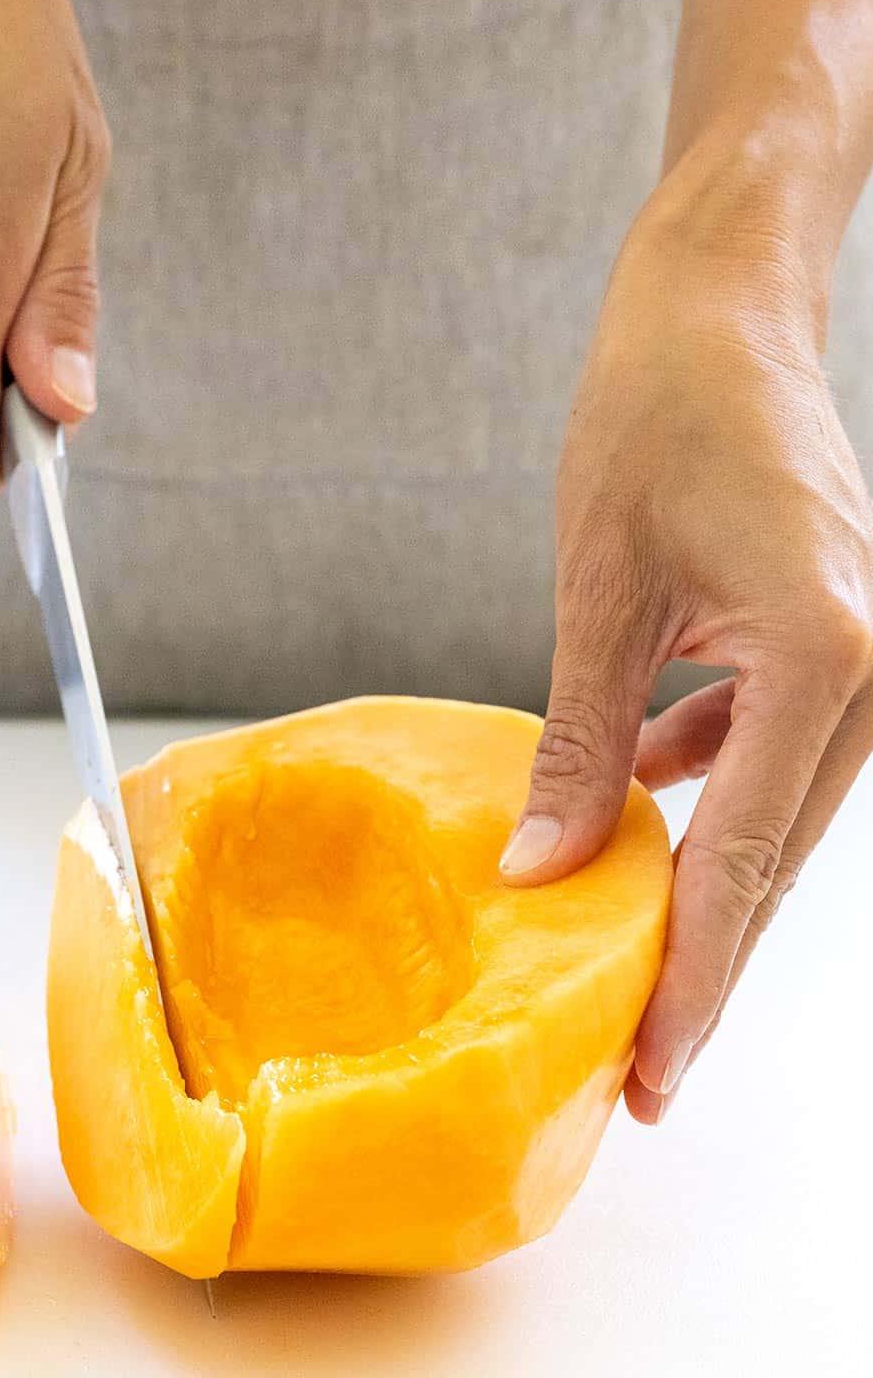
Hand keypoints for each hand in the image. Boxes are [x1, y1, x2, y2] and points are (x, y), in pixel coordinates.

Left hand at [499, 152, 872, 1120]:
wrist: (721, 302)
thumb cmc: (658, 411)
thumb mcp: (597, 587)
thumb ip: (579, 740)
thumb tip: (539, 872)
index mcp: (826, 659)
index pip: (746, 862)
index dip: (694, 979)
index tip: (650, 1075)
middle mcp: (871, 671)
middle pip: (777, 857)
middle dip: (703, 956)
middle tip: (636, 1066)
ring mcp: (864, 655)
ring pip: (776, 812)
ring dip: (706, 878)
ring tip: (629, 966)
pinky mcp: (830, 636)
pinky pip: (772, 747)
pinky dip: (710, 784)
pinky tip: (644, 801)